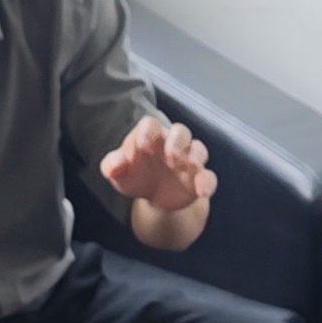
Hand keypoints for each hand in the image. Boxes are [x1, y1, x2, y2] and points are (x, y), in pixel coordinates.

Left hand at [99, 113, 215, 215]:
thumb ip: (113, 166)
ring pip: (198, 149)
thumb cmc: (135, 175)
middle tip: (170, 155)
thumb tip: (113, 166)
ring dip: (195, 157)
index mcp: (150, 136)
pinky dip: (207, 182)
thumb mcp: (119, 173)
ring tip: (189, 167)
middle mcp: (172, 143)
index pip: (152, 125)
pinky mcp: (199, 177)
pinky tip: (202, 192)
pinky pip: (208, 176)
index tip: (142, 145)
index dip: (149, 132)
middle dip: (177, 141)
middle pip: (180, 132)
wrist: (153, 197)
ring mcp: (188, 160)